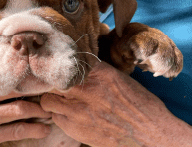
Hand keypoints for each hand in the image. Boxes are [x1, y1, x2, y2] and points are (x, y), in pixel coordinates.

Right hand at [0, 54, 51, 146]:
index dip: (20, 69)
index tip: (36, 69)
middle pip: (11, 88)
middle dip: (34, 89)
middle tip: (49, 88)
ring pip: (17, 109)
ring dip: (38, 109)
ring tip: (49, 109)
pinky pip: (15, 130)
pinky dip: (33, 129)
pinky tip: (44, 129)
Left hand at [41, 61, 191, 146]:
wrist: (148, 133)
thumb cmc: (138, 104)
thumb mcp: (118, 78)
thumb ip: (95, 72)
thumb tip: (78, 68)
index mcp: (97, 72)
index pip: (66, 61)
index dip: (60, 66)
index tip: (59, 68)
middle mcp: (83, 88)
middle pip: (51, 80)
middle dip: (53, 83)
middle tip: (58, 86)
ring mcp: (76, 109)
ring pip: (47, 100)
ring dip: (52, 99)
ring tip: (63, 102)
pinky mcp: (73, 127)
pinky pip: (55, 117)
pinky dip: (59, 115)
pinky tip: (71, 116)